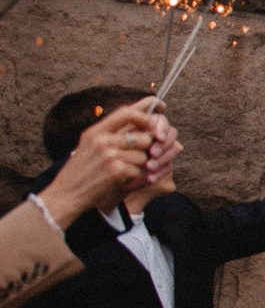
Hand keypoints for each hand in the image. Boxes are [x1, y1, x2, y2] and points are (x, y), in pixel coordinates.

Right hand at [32, 103, 174, 216]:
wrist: (65, 195)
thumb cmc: (80, 171)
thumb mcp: (89, 146)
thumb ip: (111, 134)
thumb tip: (146, 124)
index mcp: (95, 131)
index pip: (127, 112)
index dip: (145, 114)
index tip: (154, 119)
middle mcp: (103, 140)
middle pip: (143, 137)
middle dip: (146, 148)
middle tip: (136, 157)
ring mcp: (110, 155)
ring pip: (144, 155)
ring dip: (139, 165)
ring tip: (121, 171)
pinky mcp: (117, 170)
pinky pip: (139, 170)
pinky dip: (134, 177)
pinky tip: (119, 180)